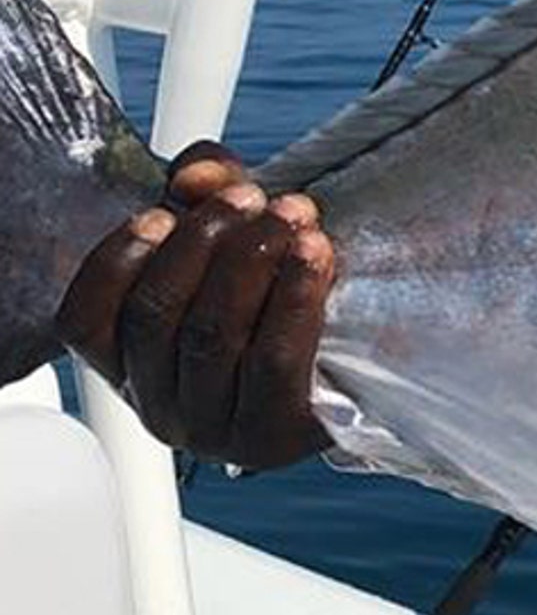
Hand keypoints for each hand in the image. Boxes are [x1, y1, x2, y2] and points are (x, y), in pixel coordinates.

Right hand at [56, 141, 334, 469]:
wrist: (372, 355)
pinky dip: (295, 297)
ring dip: (254, 261)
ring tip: (296, 216)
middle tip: (253, 197)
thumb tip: (195, 177)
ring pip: (213, 335)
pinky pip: (273, 361)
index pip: (86, 321)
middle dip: (205, 241)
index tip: (161, 211)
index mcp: (134, 362)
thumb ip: (210, 186)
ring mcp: (214, 429)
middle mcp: (162, 404)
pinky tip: (316, 255)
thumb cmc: (287, 292)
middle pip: (158, 316)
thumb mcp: (240, 230)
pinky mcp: (273, 437)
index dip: (116, 262)